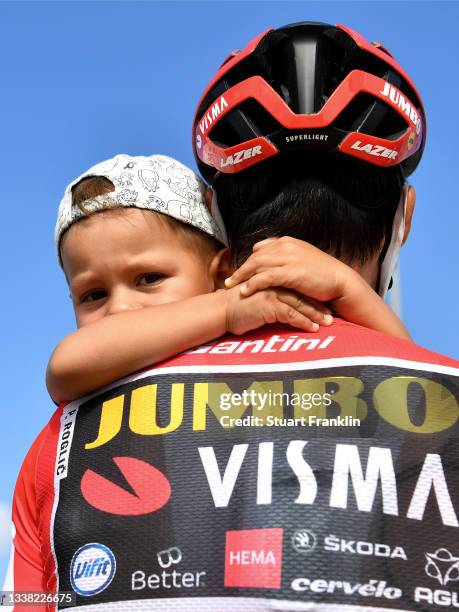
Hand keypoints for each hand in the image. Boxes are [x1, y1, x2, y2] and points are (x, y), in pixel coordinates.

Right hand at [223, 284, 332, 335]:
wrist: (221, 311)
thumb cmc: (236, 307)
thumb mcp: (255, 296)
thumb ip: (268, 296)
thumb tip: (281, 306)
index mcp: (272, 279)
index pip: (296, 287)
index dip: (311, 296)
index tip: (324, 305)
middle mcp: (274, 284)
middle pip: (302, 294)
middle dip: (318, 305)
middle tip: (331, 315)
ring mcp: (273, 293)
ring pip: (300, 303)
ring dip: (315, 314)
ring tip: (327, 323)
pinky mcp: (270, 304)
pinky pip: (292, 314)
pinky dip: (303, 322)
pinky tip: (313, 328)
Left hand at [225, 236, 354, 302]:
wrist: (340, 281)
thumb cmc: (322, 274)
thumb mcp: (302, 260)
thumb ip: (286, 258)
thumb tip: (271, 260)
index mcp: (287, 242)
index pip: (260, 249)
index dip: (249, 260)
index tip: (240, 271)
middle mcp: (285, 247)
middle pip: (255, 257)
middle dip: (240, 269)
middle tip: (228, 281)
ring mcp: (288, 259)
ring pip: (257, 266)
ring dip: (242, 277)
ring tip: (231, 287)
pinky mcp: (290, 273)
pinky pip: (265, 277)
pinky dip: (253, 283)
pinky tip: (245, 291)